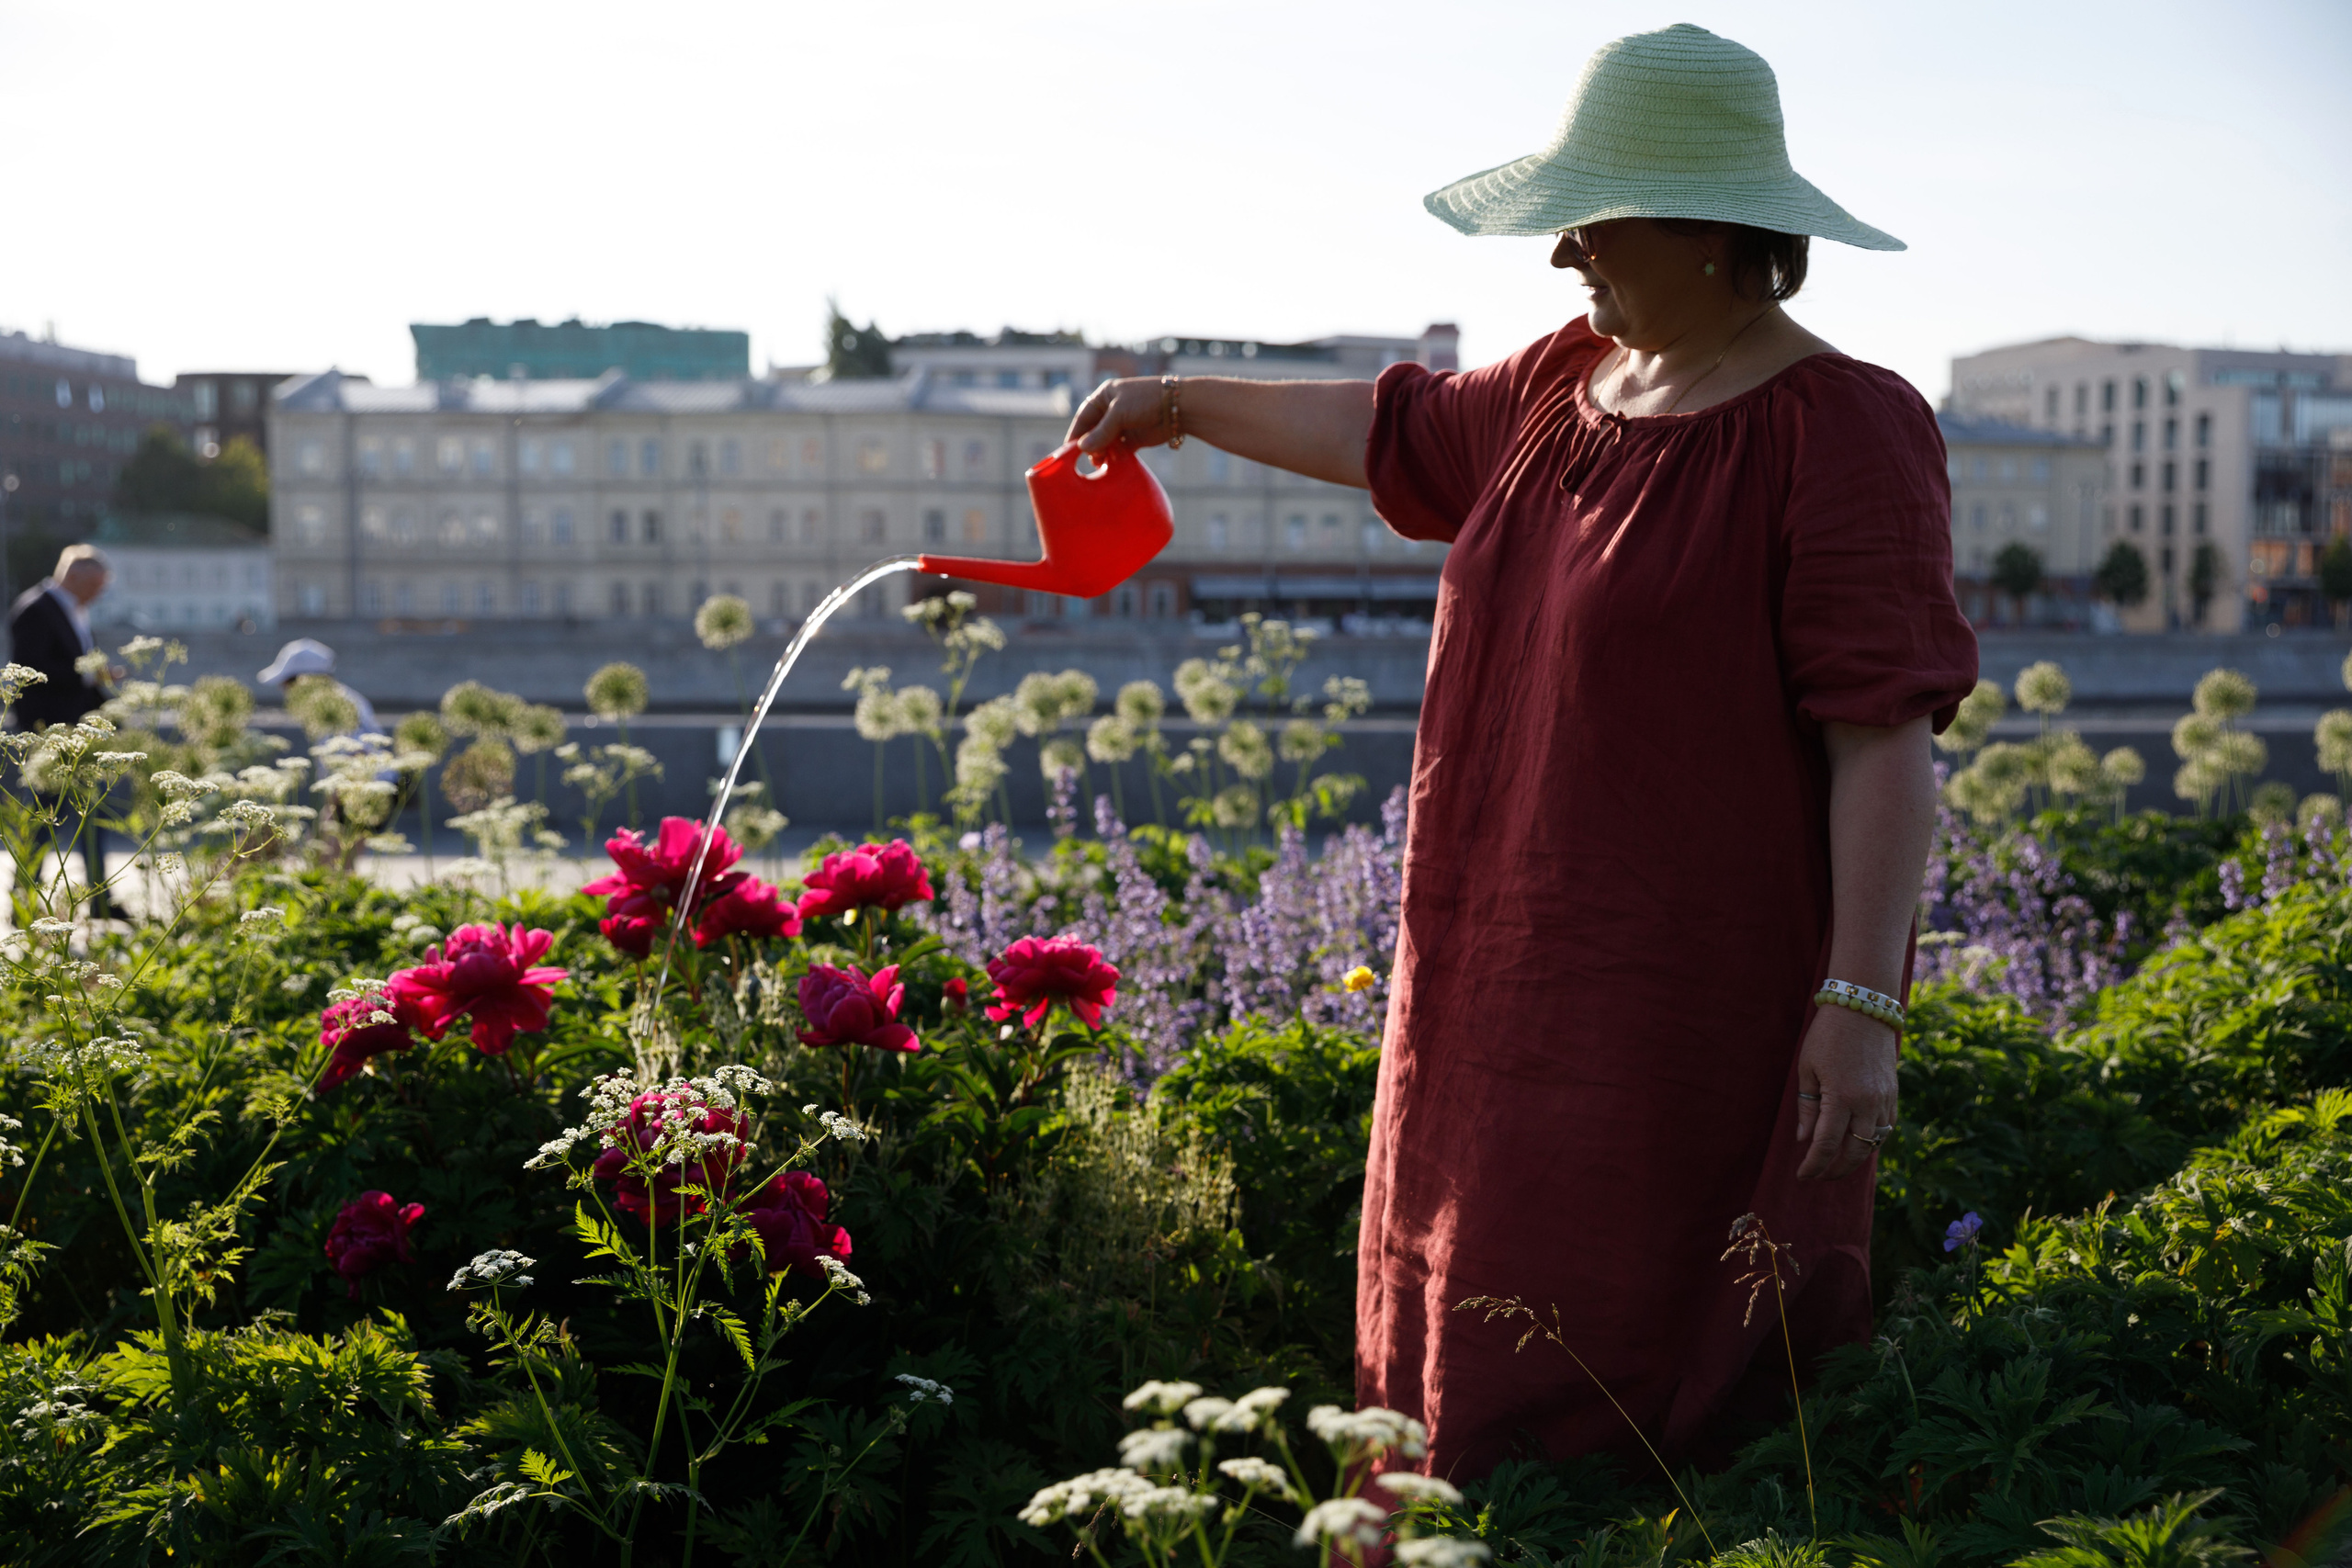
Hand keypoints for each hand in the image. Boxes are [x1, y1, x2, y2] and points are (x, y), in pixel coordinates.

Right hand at [1065, 377, 1174, 456]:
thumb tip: (1082, 448)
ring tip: (1101, 463)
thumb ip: (1101, 432)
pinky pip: (1119, 450)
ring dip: (1102, 453)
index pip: (1084, 416)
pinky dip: (1114, 457)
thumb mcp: (1119, 413)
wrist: (1179, 407)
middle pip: (1094, 431)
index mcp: (1105, 396)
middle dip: (1090, 445)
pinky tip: (1111, 465)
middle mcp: (1112, 410)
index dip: (1076, 433)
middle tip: (1091, 459)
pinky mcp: (1135, 438)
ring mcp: (1124, 425)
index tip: (1069, 451)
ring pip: (1106, 442)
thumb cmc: (1146, 401)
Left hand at [1793, 1003, 1898, 1180]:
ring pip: (1874, 1143)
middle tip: (1819, 1176)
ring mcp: (1884, 1100)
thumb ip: (1807, 1107)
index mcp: (1840, 1098)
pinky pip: (1886, 1128)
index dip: (1814, 1165)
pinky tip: (1858, 1142)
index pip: (1826, 1145)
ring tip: (1837, 1163)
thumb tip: (1804, 1140)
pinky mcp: (1894, 1093)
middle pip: (1854, 1152)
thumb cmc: (1827, 1036)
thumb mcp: (1807, 1069)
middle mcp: (1867, 1103)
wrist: (1863, 1009)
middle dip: (1836, 1170)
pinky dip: (1872, 1140)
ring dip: (1856, 1158)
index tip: (1802, 1176)